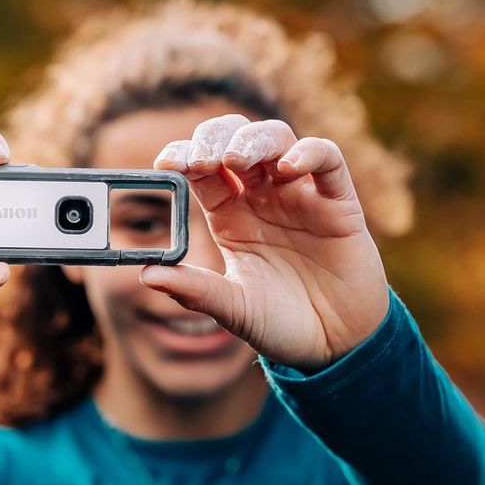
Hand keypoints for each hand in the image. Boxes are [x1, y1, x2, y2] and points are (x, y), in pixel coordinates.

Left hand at [140, 114, 390, 371]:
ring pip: (276, 138)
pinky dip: (308, 153)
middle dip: (214, 138)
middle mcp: (262, 197)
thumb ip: (195, 291)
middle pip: (234, 140)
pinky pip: (326, 159)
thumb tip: (146, 274)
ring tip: (236, 160)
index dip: (183, 155)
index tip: (166, 164)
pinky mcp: (338, 202)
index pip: (201, 168)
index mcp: (229, 216)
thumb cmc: (281, 323)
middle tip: (201, 158)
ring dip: (253, 139)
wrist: (335, 346)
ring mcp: (300, 195)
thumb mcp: (233, 309)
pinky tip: (288, 169)